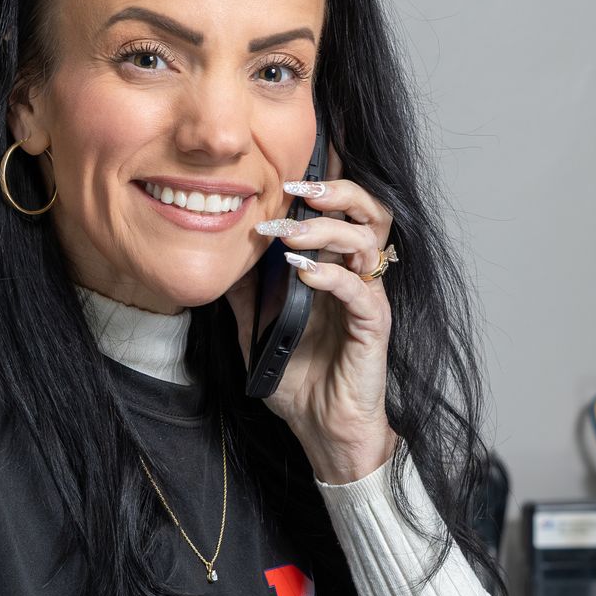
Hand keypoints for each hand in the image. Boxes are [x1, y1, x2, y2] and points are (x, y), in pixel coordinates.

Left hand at [230, 174, 397, 486]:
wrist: (324, 430)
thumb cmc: (300, 382)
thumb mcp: (257, 331)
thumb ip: (245, 294)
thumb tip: (222, 258)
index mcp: (335, 269)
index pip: (341, 211)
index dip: (326, 182)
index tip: (293, 165)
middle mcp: (357, 276)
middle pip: (370, 211)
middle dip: (336, 191)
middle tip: (296, 191)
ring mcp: (368, 298)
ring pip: (369, 241)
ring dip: (327, 229)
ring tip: (289, 233)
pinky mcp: (373, 326)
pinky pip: (359, 290)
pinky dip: (330, 275)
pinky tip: (301, 272)